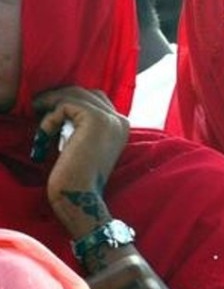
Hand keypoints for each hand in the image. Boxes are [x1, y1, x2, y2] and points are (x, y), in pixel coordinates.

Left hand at [32, 87, 128, 237]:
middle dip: (60, 98)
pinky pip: (64, 105)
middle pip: (86, 92)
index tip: (47, 112)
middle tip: (38, 109)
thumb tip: (60, 107)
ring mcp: (110, 118)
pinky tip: (44, 137)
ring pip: (74, 94)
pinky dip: (49, 119)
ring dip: (51, 106)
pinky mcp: (96, 119)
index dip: (69, 102)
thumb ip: (80, 126)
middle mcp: (120, 119)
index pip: (95, 99)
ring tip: (40, 123)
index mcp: (121, 126)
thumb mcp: (82, 145)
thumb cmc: (75, 176)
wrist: (79, 195)